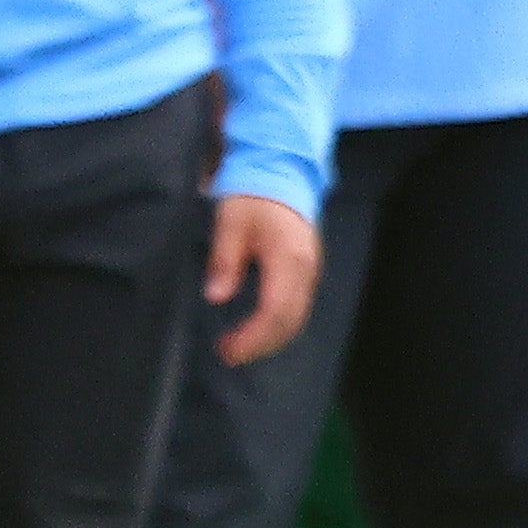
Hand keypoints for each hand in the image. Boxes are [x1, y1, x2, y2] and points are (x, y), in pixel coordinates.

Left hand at [206, 193, 321, 362]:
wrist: (283, 174)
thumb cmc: (254, 198)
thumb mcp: (230, 224)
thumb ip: (224, 261)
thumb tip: (216, 295)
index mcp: (287, 259)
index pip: (273, 311)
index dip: (251, 337)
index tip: (227, 349)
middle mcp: (305, 270)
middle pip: (288, 322)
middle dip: (259, 345)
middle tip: (227, 354)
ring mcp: (311, 271)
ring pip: (296, 319)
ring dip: (269, 339)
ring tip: (239, 346)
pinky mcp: (308, 271)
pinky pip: (299, 308)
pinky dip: (279, 326)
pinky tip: (259, 329)